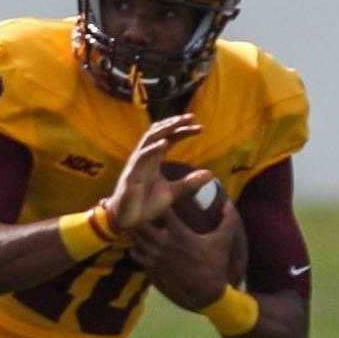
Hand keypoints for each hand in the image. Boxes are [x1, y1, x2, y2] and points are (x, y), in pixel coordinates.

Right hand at [103, 115, 214, 229]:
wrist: (128, 221)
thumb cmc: (145, 206)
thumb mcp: (173, 193)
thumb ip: (189, 183)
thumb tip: (210, 173)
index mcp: (153, 161)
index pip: (168, 139)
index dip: (182, 131)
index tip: (199, 127)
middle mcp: (144, 159)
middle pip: (158, 133)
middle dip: (174, 123)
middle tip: (192, 116)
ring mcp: (136, 165)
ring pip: (149, 139)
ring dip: (165, 129)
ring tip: (180, 123)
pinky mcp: (131, 175)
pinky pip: (141, 157)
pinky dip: (153, 148)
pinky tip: (166, 143)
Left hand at [130, 200, 239, 310]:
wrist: (205, 290)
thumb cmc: (215, 262)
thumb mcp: (224, 239)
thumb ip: (228, 218)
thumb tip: (227, 201)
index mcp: (181, 234)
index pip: (163, 211)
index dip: (159, 201)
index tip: (159, 195)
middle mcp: (164, 244)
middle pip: (141, 223)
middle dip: (141, 215)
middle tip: (144, 210)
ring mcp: (156, 257)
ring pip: (135, 238)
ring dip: (137, 229)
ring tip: (141, 224)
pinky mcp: (151, 267)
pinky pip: (135, 253)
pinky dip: (136, 245)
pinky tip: (143, 242)